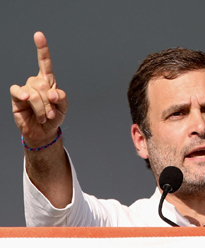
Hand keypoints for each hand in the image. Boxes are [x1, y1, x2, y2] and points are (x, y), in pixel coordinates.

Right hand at [10, 31, 67, 147]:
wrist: (44, 132)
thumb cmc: (54, 117)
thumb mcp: (63, 108)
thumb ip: (61, 98)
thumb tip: (51, 92)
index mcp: (48, 82)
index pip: (44, 63)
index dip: (42, 49)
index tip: (38, 35)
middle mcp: (36, 83)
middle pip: (43, 84)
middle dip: (49, 102)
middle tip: (51, 114)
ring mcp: (26, 90)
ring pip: (34, 92)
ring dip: (42, 108)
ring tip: (44, 117)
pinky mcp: (17, 98)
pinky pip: (18, 91)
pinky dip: (24, 95)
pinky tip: (27, 99)